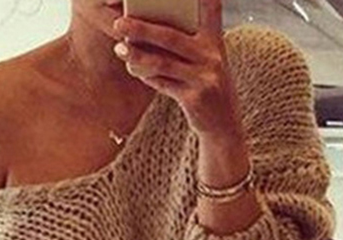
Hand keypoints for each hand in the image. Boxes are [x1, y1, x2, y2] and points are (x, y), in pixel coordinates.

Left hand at [111, 0, 241, 138]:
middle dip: (141, 29)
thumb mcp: (206, 61)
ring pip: (162, 63)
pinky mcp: (195, 99)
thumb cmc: (208, 87)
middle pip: (170, 37)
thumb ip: (185, 45)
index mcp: (215, 41)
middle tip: (118, 24)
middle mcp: (212, 57)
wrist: (223, 126)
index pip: (211, 8)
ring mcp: (204, 79)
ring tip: (120, 50)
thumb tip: (144, 32)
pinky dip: (146, 76)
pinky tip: (134, 69)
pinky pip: (163, 84)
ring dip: (137, 56)